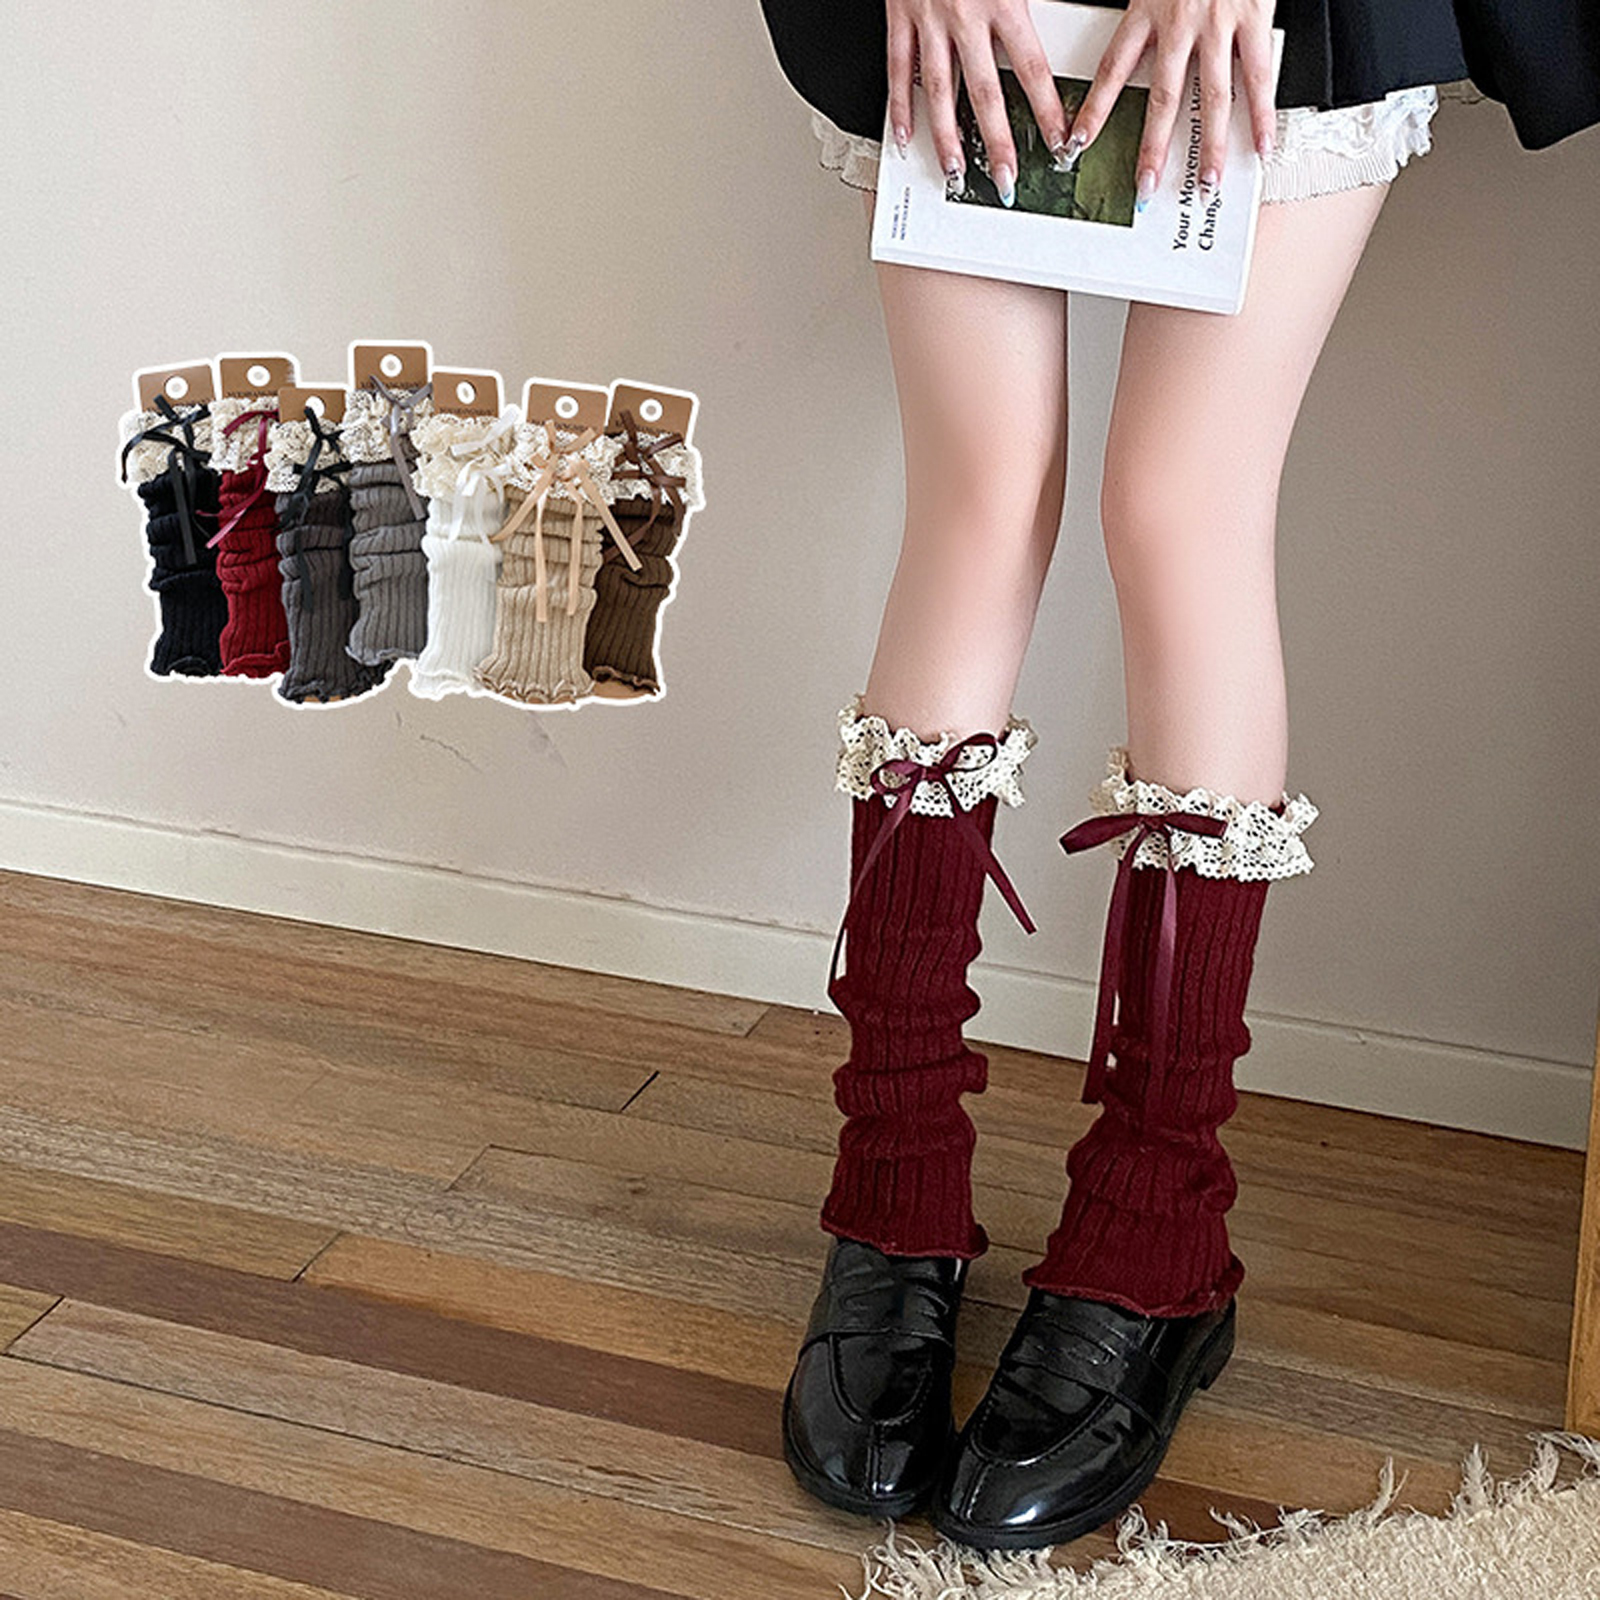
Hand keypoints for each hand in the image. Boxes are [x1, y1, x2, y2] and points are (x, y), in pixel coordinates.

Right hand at [887, 0, 1072, 205]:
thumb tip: (1088, 1)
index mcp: (1004, 0)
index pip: (1033, 70)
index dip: (1048, 111)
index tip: (1059, 143)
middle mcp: (966, 16)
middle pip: (987, 94)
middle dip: (999, 142)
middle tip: (1009, 179)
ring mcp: (929, 20)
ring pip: (941, 91)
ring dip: (949, 137)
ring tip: (957, 170)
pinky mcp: (899, 17)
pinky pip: (899, 70)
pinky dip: (900, 106)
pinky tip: (906, 136)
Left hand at [1067, 0, 1276, 207]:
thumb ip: (1134, 4)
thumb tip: (1115, 42)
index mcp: (1146, 7)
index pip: (1113, 69)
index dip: (1095, 111)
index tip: (1078, 142)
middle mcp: (1181, 22)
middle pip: (1163, 99)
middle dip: (1153, 149)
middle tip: (1145, 187)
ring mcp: (1220, 24)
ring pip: (1212, 98)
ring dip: (1208, 147)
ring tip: (1204, 183)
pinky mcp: (1255, 19)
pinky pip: (1258, 76)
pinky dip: (1262, 115)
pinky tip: (1260, 145)